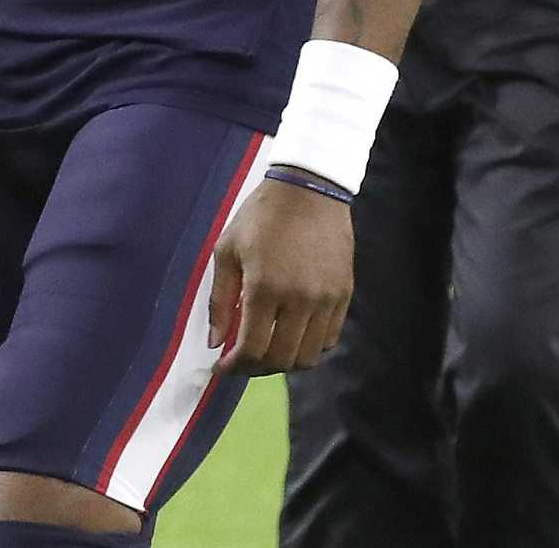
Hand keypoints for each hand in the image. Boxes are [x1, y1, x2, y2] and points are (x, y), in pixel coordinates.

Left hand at [210, 169, 353, 375]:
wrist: (309, 189)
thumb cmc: (261, 216)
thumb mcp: (227, 250)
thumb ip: (219, 299)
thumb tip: (214, 342)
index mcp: (265, 287)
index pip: (252, 349)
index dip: (234, 366)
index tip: (222, 367)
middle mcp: (299, 300)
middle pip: (281, 360)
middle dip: (256, 368)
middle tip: (242, 360)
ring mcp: (326, 300)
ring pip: (308, 357)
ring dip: (284, 362)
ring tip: (268, 349)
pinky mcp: (344, 295)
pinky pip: (329, 339)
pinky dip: (309, 347)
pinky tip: (293, 334)